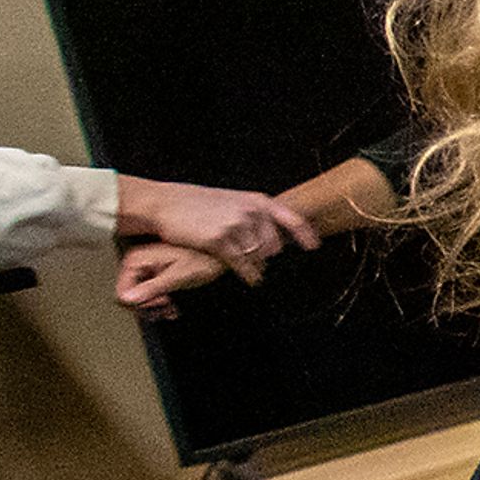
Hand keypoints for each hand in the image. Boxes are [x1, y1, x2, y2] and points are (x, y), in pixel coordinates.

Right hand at [112, 176, 315, 282]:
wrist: (165, 203)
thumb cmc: (197, 203)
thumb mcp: (231, 199)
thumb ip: (252, 212)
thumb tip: (272, 227)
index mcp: (256, 200)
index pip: (291, 218)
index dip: (304, 234)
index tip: (314, 247)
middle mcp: (250, 212)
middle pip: (273, 244)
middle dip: (268, 255)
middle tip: (262, 260)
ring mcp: (235, 226)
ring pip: (259, 256)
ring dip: (257, 265)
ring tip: (253, 269)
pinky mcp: (219, 241)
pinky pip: (243, 264)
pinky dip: (250, 274)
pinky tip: (251, 279)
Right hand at [114, 241, 225, 315]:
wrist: (217, 256)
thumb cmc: (204, 260)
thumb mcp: (176, 277)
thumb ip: (152, 288)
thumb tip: (128, 299)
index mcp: (137, 259)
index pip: (121, 292)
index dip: (139, 303)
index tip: (157, 303)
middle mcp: (137, 263)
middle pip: (128, 297)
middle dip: (148, 306)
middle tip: (166, 305)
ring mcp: (144, 270)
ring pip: (138, 299)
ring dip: (155, 308)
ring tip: (171, 306)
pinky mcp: (153, 276)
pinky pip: (147, 296)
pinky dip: (159, 304)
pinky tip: (171, 306)